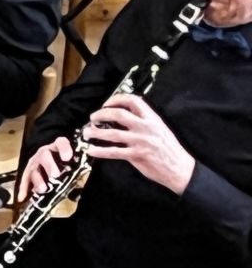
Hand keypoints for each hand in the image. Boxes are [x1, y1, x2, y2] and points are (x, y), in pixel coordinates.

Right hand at [18, 135, 76, 202]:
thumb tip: (84, 176)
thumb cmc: (65, 162)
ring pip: (34, 169)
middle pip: (44, 156)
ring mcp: (35, 162)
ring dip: (38, 180)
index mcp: (57, 147)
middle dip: (49, 165)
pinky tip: (23, 198)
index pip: (60, 142)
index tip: (67, 157)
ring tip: (43, 189)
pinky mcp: (28, 172)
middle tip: (55, 175)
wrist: (51, 161)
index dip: (64, 148)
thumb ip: (79, 166)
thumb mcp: (72, 161)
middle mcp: (44, 153)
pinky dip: (23, 189)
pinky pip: (24, 180)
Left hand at [82, 93, 196, 194]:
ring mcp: (141, 141)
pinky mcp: (136, 155)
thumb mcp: (160, 129)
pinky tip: (91, 150)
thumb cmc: (169, 148)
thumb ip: (144, 121)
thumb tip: (121, 117)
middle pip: (118, 114)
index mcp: (152, 119)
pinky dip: (99, 151)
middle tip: (93, 118)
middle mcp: (146, 127)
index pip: (134, 101)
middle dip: (101, 114)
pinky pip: (113, 152)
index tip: (106, 103)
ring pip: (112, 133)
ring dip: (95, 133)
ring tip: (86, 133)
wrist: (180, 168)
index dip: (116, 99)